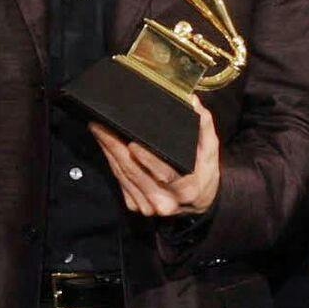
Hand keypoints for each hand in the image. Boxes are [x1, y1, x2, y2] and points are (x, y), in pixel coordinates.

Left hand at [88, 100, 219, 216]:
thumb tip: (193, 101)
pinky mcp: (136, 205)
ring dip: (108, 152)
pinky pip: (120, 181)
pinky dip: (111, 162)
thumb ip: (204, 126)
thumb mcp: (210, 150)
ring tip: (98, 130)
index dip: (146, 160)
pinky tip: (105, 145)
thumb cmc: (203, 172)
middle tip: (101, 125)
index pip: (163, 173)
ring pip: (123, 176)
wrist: (199, 201)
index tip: (131, 144)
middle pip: (134, 173)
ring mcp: (148, 206)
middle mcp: (164, 201)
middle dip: (115, 147)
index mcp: (185, 188)